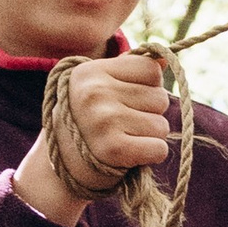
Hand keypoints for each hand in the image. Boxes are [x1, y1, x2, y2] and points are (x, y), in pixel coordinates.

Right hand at [15, 54, 170, 225]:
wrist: (62, 167)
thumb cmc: (88, 121)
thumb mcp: (100, 86)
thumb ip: (131, 70)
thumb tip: (165, 59)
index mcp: (91, 72)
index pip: (152, 69)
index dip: (147, 87)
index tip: (125, 98)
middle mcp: (94, 92)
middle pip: (160, 97)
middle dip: (148, 113)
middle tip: (122, 124)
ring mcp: (103, 120)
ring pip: (161, 125)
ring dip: (149, 136)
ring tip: (123, 138)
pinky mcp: (114, 149)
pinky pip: (159, 148)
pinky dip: (150, 155)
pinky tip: (129, 154)